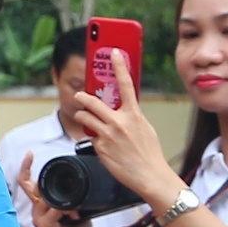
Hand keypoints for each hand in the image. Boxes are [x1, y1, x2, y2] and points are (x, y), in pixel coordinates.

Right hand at [19, 152, 89, 226]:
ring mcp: (38, 218)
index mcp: (42, 205)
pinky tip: (76, 214)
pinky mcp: (45, 226)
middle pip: (33, 186)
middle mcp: (36, 210)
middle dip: (40, 177)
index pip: (28, 183)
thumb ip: (74, 197)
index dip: (26, 168)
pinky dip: (67, 209)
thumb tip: (83, 181)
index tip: (30, 154)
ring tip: (77, 210)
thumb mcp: (77, 209)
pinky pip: (55, 209)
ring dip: (65, 199)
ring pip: (46, 196)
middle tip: (51, 170)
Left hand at [70, 50, 183, 210]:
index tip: (114, 52)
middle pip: (93, 102)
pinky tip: (102, 144)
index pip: (125, 85)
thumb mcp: (144, 128)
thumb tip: (122, 109)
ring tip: (85, 117)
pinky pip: (90, 137)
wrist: (148, 175)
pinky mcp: (100, 148)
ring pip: (86, 118)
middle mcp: (119, 122)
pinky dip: (93, 137)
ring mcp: (108, 135)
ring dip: (83, 116)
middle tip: (79, 95)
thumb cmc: (148, 152)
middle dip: (83, 97)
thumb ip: (131, 116)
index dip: (119, 66)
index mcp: (134, 114)